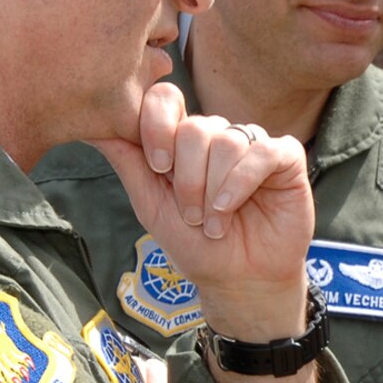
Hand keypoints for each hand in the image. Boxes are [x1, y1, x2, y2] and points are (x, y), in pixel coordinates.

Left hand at [89, 84, 313, 339]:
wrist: (239, 282)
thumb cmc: (197, 247)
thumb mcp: (152, 207)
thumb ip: (130, 164)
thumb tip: (95, 130)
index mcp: (184, 142)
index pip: (166, 100)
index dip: (157, 126)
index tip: (158, 166)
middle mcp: (218, 137)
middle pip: (195, 126)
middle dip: (187, 178)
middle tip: (191, 216)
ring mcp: (253, 146)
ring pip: (228, 141)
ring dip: (214, 190)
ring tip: (214, 223)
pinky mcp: (286, 159)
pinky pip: (264, 151)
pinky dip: (241, 181)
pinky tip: (230, 208)